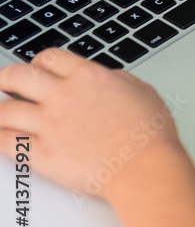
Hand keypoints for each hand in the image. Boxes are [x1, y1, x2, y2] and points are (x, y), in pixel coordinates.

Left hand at [0, 49, 186, 202]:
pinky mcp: (41, 154)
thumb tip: (107, 78)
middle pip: (18, 76)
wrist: (145, 168)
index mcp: (88, 77)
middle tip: (3, 82)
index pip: (50, 58)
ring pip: (4, 110)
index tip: (37, 69)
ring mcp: (49, 125)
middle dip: (6, 77)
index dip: (39, 62)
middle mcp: (64, 96)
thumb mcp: (141, 90)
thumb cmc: (149, 135)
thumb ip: (117, 80)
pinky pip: (5, 142)